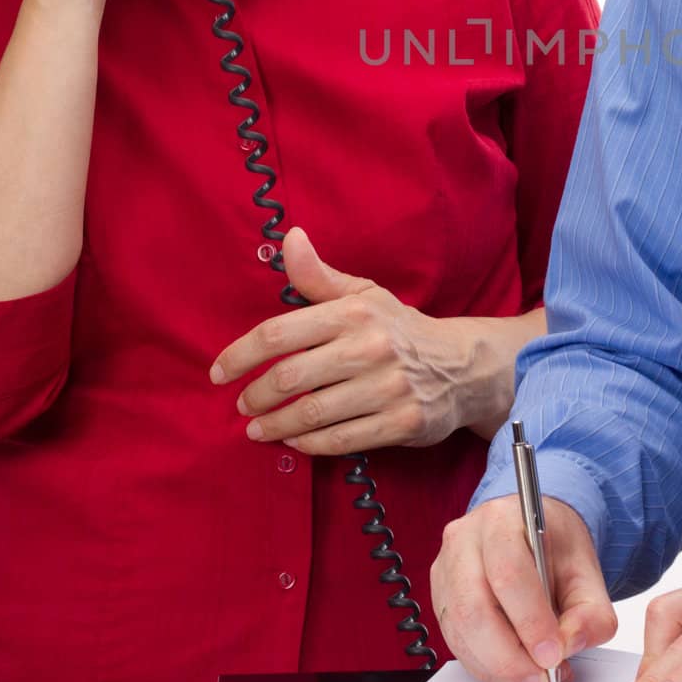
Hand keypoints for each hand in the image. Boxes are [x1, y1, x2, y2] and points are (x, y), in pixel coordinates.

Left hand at [211, 226, 497, 453]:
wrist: (461, 366)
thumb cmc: (399, 328)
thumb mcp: (363, 295)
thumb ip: (318, 275)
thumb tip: (290, 237)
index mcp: (353, 313)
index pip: (280, 332)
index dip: (241, 355)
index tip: (219, 373)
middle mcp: (369, 348)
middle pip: (290, 377)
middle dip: (255, 395)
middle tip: (242, 404)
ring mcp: (386, 388)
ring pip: (311, 414)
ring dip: (273, 425)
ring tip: (256, 428)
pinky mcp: (400, 423)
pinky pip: (340, 441)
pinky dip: (308, 444)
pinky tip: (292, 439)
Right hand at [431, 494, 617, 681]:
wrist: (532, 534)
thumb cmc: (554, 547)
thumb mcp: (588, 571)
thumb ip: (590, 613)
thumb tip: (568, 645)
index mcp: (502, 519)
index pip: (508, 573)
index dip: (529, 620)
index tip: (552, 655)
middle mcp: (464, 540)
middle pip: (474, 608)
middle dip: (510, 656)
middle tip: (541, 679)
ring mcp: (446, 570)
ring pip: (461, 631)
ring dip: (498, 667)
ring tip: (533, 679)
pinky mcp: (439, 599)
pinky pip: (456, 642)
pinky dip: (486, 667)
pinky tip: (513, 671)